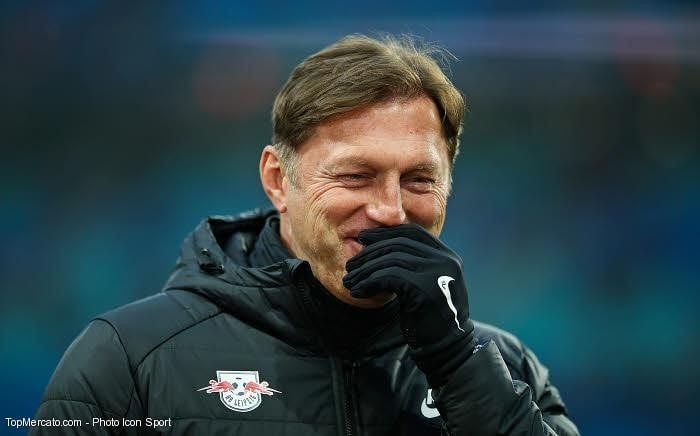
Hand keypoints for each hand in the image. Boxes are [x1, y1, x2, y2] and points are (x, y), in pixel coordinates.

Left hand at [343, 224, 475, 386]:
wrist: (447, 349)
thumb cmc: (431, 318)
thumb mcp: (427, 284)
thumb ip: (413, 265)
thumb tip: (378, 246)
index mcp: (447, 256)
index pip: (413, 233)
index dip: (385, 233)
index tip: (363, 238)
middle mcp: (445, 260)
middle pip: (399, 244)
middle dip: (370, 252)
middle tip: (350, 265)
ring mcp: (437, 273)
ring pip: (391, 260)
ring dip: (365, 270)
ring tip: (349, 281)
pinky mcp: (425, 288)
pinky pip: (388, 277)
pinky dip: (369, 282)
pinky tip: (358, 292)